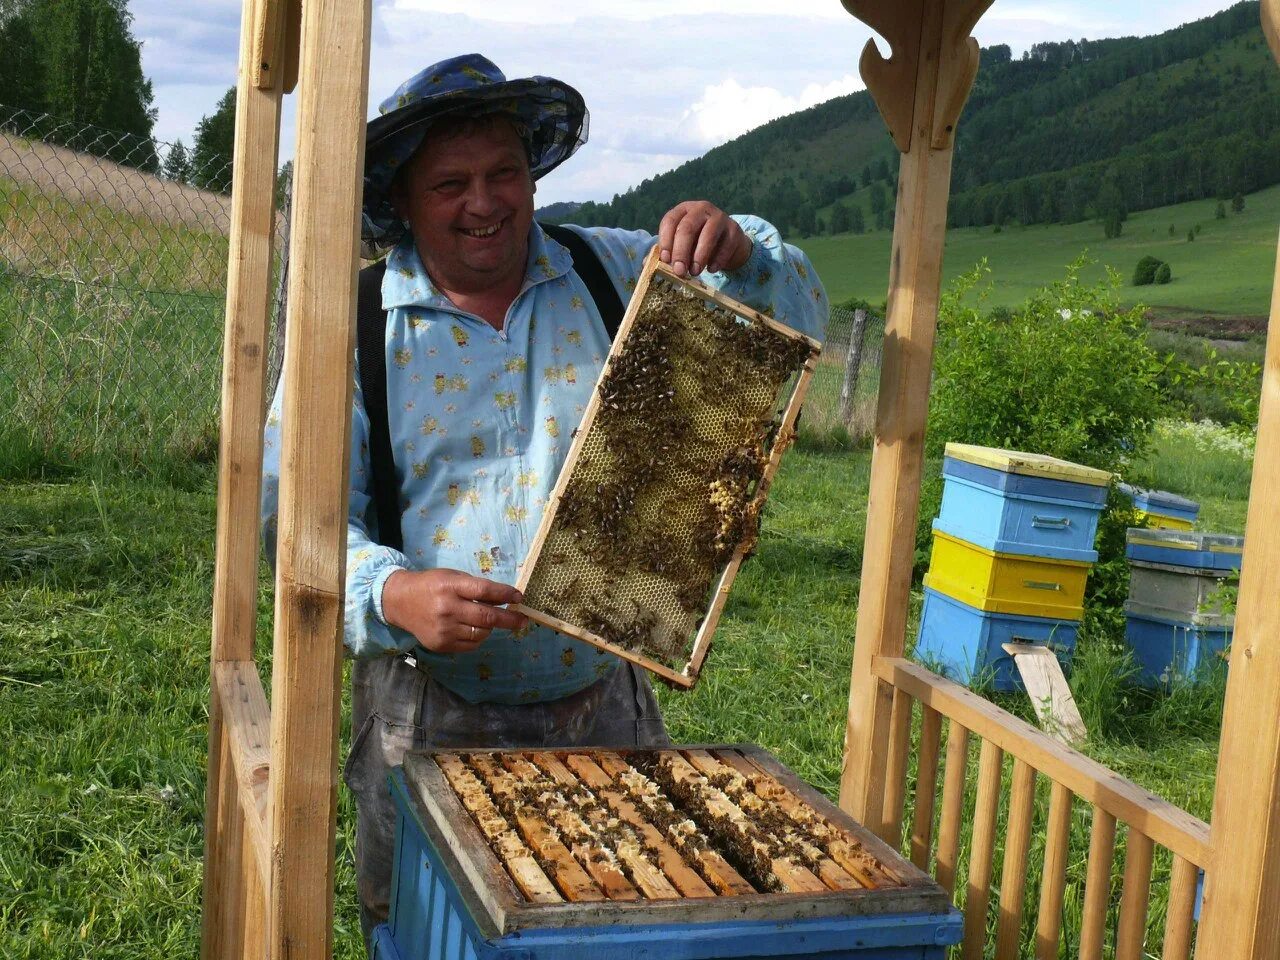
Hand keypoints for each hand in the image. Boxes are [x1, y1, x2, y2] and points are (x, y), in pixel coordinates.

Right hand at [381, 568, 526, 653]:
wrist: (400, 602)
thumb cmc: (432, 586)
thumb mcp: (453, 578)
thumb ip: (476, 587)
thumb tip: (507, 598)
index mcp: (450, 586)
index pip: (484, 591)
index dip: (505, 595)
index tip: (519, 598)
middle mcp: (447, 608)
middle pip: (486, 617)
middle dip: (509, 619)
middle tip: (523, 620)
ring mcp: (443, 629)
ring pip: (481, 634)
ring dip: (491, 628)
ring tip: (488, 621)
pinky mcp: (441, 645)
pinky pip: (470, 645)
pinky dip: (478, 638)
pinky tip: (473, 629)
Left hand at [658, 201, 752, 277]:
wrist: (727, 242)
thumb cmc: (697, 243)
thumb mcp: (680, 244)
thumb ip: (666, 252)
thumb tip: (646, 265)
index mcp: (682, 210)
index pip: (670, 221)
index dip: (666, 241)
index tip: (665, 260)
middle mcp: (700, 209)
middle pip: (687, 228)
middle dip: (681, 251)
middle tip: (679, 271)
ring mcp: (719, 217)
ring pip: (708, 235)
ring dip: (699, 256)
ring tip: (695, 273)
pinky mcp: (734, 229)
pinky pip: (725, 245)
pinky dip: (718, 259)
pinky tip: (711, 270)